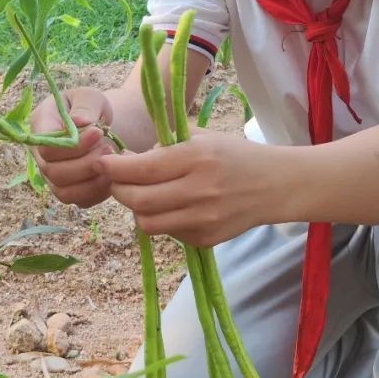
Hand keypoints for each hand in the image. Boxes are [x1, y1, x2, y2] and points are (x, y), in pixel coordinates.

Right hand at [30, 86, 116, 208]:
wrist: (99, 125)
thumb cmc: (91, 108)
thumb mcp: (90, 97)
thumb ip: (85, 106)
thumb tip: (79, 122)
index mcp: (40, 126)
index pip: (46, 147)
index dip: (72, 146)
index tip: (98, 132)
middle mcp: (40, 155)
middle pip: (53, 172)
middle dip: (85, 163)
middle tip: (109, 147)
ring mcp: (52, 176)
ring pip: (64, 191)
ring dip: (92, 179)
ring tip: (112, 160)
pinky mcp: (69, 190)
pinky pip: (80, 200)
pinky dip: (99, 190)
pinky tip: (112, 174)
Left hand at [99, 131, 276, 246]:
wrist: (276, 185)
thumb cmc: (235, 155)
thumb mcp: (202, 137)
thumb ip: (166, 145)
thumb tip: (129, 157)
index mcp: (197, 158)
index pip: (142, 169)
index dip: (114, 168)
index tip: (102, 162)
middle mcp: (199, 191)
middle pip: (138, 201)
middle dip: (118, 190)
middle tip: (116, 181)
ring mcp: (203, 219)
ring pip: (147, 223)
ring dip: (136, 209)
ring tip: (142, 194)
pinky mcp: (206, 239)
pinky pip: (168, 233)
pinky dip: (161, 220)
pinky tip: (170, 206)